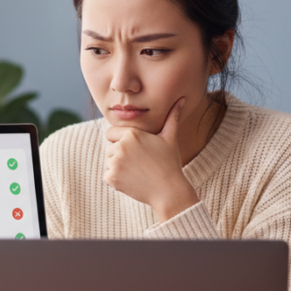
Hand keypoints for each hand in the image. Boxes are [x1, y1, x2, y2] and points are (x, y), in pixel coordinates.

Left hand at [103, 97, 199, 221]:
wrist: (169, 191)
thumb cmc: (170, 163)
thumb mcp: (170, 138)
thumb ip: (172, 117)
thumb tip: (182, 99)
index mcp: (131, 134)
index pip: (110, 133)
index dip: (121, 141)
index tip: (134, 150)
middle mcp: (121, 146)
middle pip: (110, 148)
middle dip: (120, 154)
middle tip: (139, 163)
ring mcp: (115, 163)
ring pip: (109, 162)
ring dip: (118, 167)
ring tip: (137, 171)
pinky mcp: (111, 178)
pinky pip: (107, 175)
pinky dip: (116, 179)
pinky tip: (132, 180)